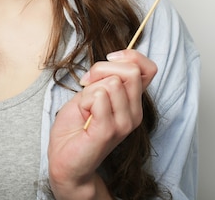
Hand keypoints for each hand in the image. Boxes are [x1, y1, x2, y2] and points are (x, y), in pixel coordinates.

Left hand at [47, 50, 156, 198]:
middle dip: (101, 69)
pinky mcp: (109, 130)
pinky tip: (84, 116)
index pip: (148, 68)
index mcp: (131, 101)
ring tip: (85, 107)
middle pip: (131, 70)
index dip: (130, 55)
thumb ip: (106, 77)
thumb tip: (113, 59)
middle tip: (87, 84)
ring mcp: (124, 123)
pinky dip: (84, 101)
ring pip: (111, 82)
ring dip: (89, 90)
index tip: (109, 60)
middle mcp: (134, 112)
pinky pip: (98, 97)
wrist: (66, 160)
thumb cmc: (76, 126)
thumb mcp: (91, 92)